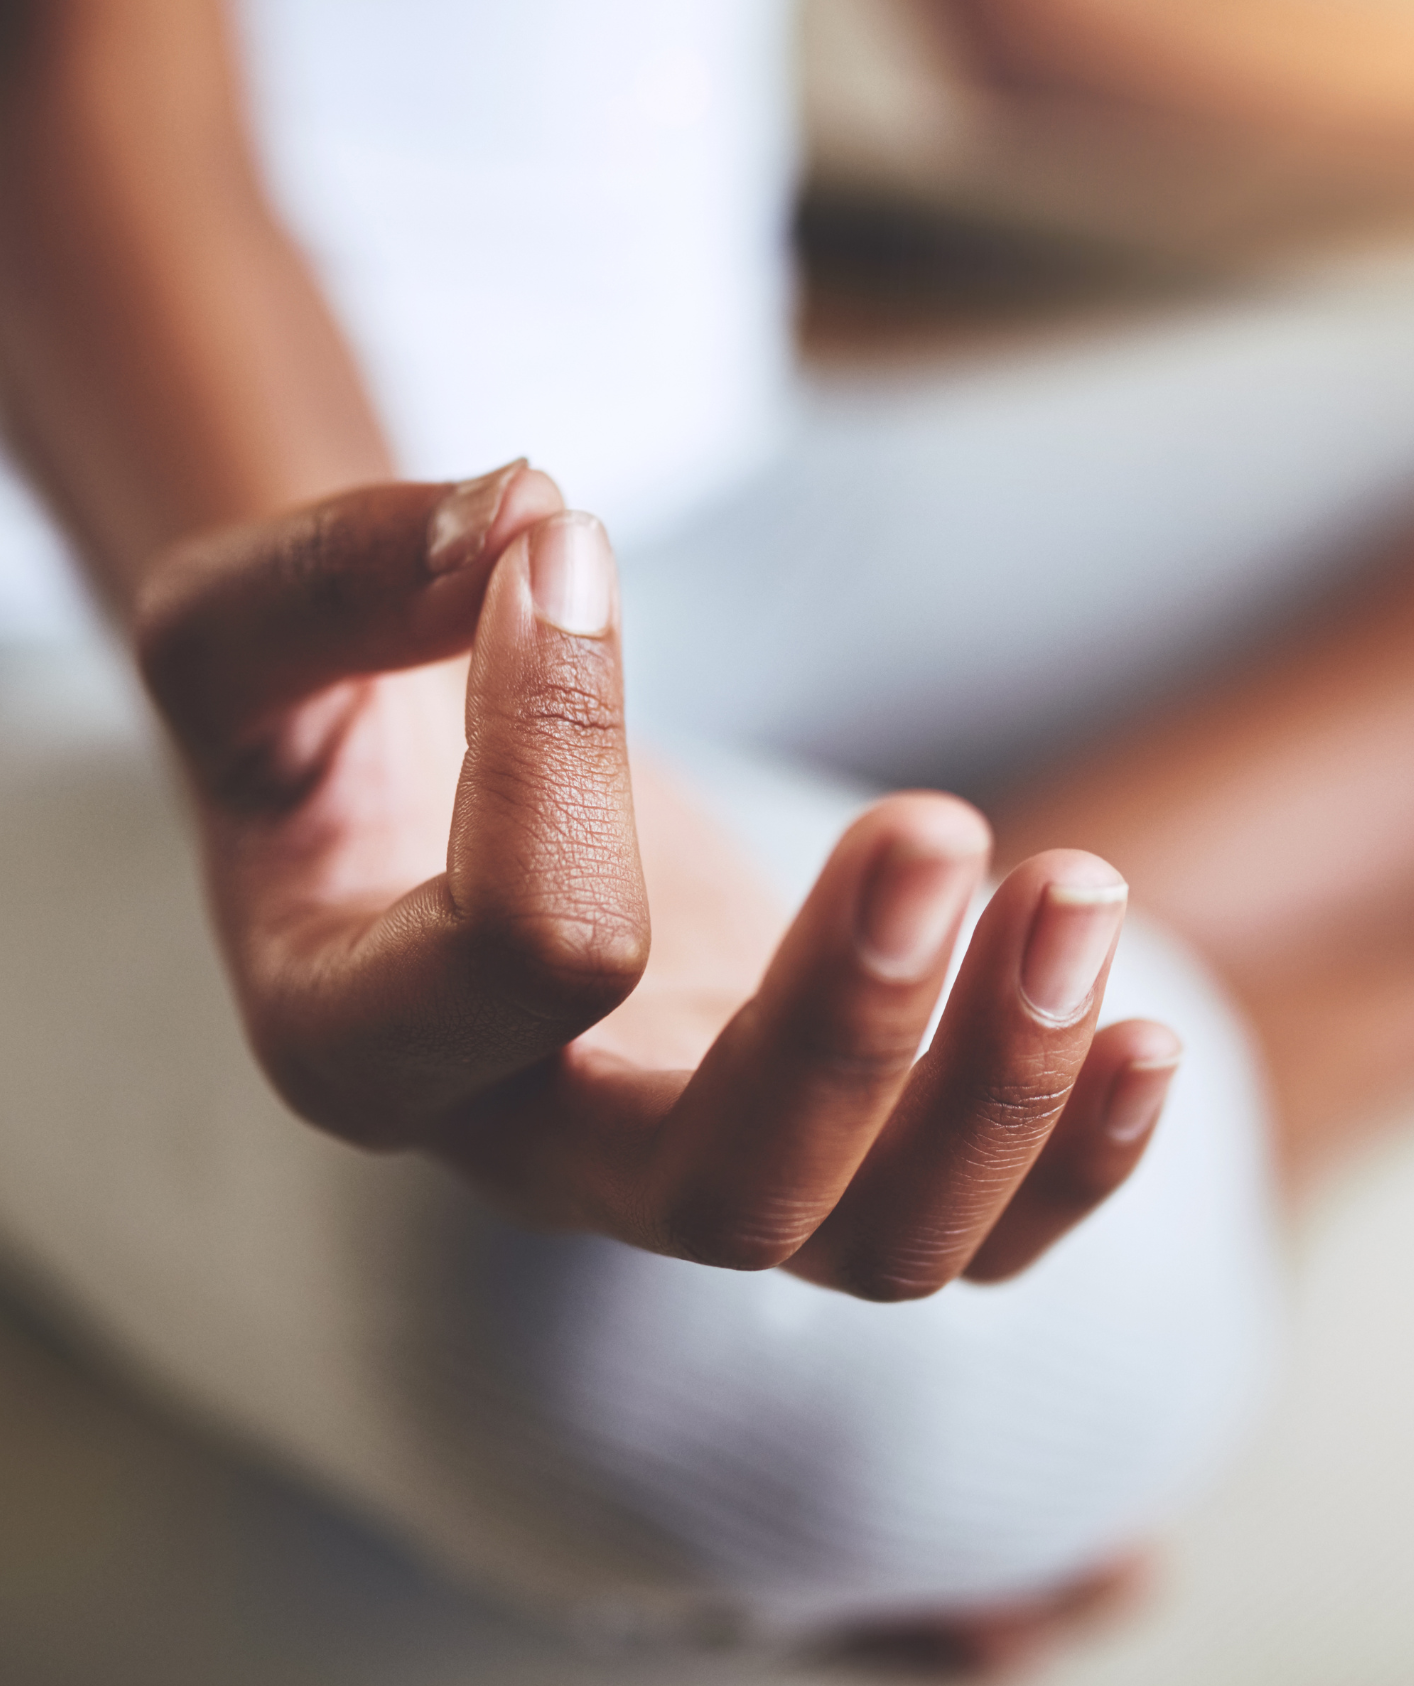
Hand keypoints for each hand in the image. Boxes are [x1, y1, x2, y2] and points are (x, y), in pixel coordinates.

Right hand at [137, 463, 1180, 1295]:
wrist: (403, 796)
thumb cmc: (317, 718)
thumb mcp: (248, 627)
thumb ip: (343, 577)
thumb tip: (540, 518)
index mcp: (368, 1044)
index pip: (524, 952)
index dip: (562, 733)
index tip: (566, 548)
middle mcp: (537, 1149)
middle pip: (728, 1190)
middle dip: (856, 1028)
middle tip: (936, 830)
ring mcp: (686, 1158)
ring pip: (878, 1243)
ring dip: (1006, 1087)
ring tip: (1073, 891)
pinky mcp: (809, 1132)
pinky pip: (966, 1231)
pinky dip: (1072, 1160)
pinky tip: (1138, 1026)